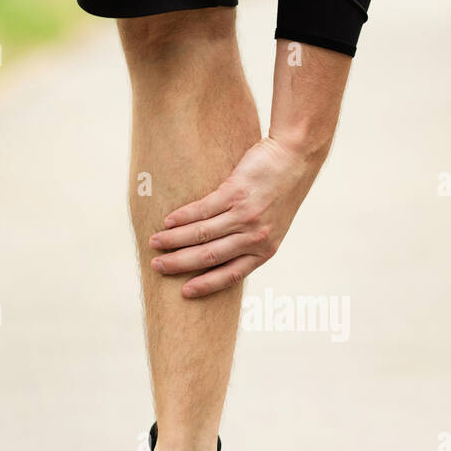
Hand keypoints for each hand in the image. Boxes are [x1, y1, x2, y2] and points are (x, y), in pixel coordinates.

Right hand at [149, 137, 325, 297]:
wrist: (295, 157)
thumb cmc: (282, 191)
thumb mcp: (273, 225)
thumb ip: (249, 241)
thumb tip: (216, 253)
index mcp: (265, 250)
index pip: (231, 274)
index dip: (206, 285)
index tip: (185, 292)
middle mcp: (255, 236)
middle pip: (209, 256)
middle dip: (180, 263)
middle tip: (158, 266)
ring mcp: (245, 215)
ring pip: (202, 234)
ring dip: (174, 240)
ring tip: (155, 243)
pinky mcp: (236, 193)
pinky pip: (202, 210)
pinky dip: (182, 217)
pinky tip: (168, 221)